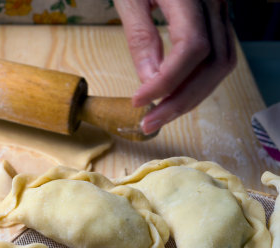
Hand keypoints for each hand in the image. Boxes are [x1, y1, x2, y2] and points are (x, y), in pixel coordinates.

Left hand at [116, 0, 236, 133]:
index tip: (138, 102)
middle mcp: (216, 3)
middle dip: (181, 100)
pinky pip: (218, 56)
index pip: (192, 48)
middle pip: (215, 63)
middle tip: (149, 123)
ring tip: (160, 116)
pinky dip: (197, 82)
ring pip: (222, 64)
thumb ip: (140, 37)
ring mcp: (222, 10)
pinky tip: (173, 96)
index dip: (166, 82)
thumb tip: (149, 82)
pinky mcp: (217, 19)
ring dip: (192, 97)